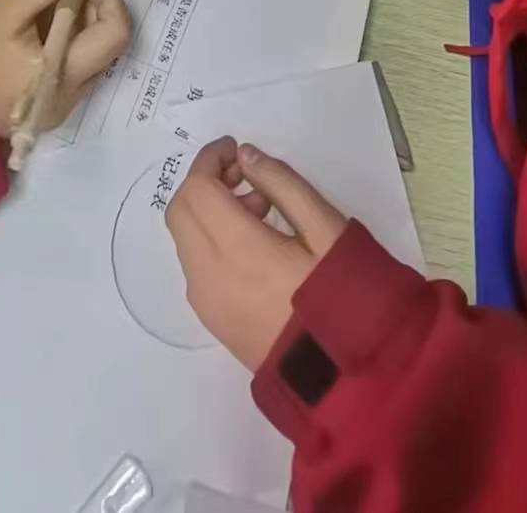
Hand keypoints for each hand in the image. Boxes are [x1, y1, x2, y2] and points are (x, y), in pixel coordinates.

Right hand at [0, 0, 130, 138]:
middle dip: (99, 9)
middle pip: (111, 46)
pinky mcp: (56, 107)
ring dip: (88, 26)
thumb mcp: (10, 3)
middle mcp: (72, 96)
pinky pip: (81, 69)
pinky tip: (48, 30)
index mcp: (62, 73)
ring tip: (55, 8)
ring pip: (98, 58)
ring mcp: (65, 106)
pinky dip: (75, 43)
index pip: (115, 33)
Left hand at [167, 137, 345, 371]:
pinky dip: (210, 241)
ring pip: (184, 239)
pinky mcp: (212, 322)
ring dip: (207, 213)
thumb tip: (245, 157)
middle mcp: (208, 277)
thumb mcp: (327, 229)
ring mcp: (206, 304)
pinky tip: (254, 246)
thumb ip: (283, 184)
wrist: (346, 378)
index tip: (235, 147)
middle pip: (180, 211)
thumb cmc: (345, 295)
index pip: (197, 189)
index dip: (210, 159)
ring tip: (261, 212)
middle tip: (245, 177)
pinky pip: (195, 266)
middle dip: (204, 183)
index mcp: (238, 250)